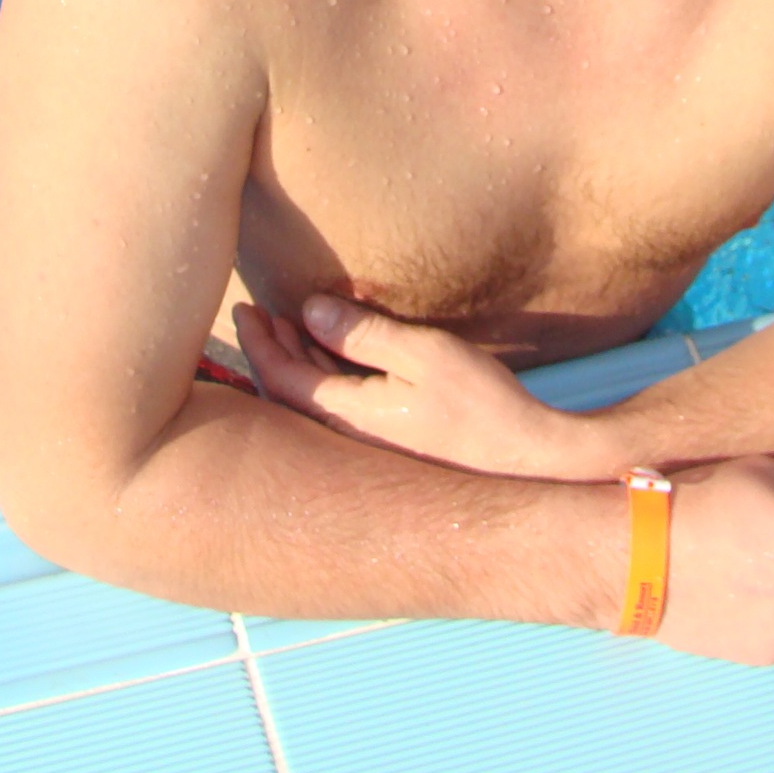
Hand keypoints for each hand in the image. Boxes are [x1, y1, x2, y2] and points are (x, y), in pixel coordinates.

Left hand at [235, 296, 618, 480]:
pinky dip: (325, 382)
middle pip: (289, 394)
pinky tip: (337, 361)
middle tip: (258, 316)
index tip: (246, 310)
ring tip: (291, 330)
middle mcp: (347, 439)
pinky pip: (338, 412)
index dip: (259, 342)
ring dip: (298, 365)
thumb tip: (310, 311)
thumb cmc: (480, 406)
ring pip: (313, 405)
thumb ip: (364, 333)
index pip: (281, 377)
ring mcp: (367, 447)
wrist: (527, 462)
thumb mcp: (423, 355)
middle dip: (271, 351)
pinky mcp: (388, 448)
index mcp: (347, 416)